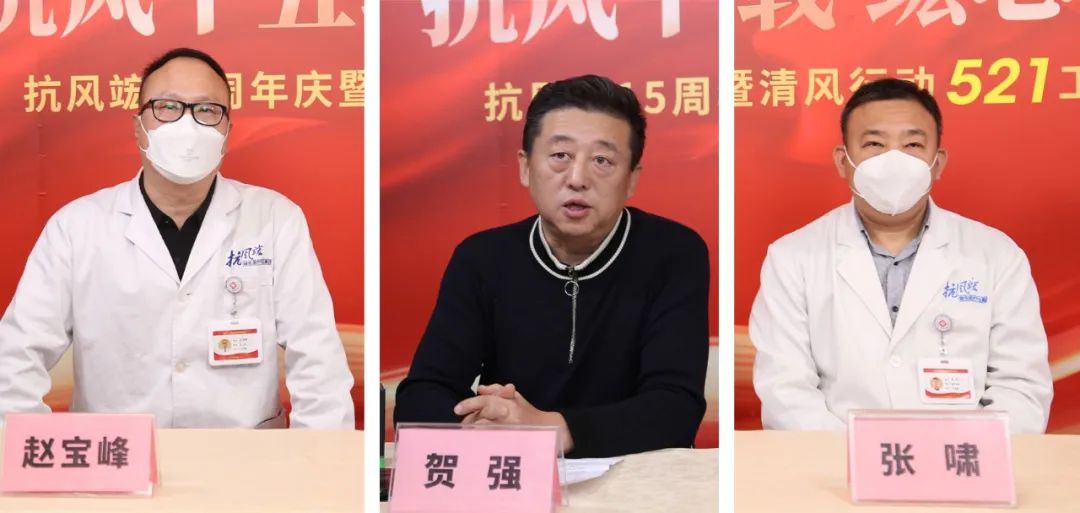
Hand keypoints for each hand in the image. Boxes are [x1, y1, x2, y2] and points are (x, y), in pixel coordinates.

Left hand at [454, 383, 574, 452]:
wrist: (546, 428)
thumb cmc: (526, 412)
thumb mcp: (514, 397)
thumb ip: (496, 391)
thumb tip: (480, 389)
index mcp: (509, 403)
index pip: (486, 401)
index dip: (470, 404)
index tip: (457, 409)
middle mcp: (509, 417)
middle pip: (482, 417)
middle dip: (470, 421)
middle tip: (463, 426)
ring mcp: (510, 431)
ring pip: (485, 430)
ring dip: (474, 431)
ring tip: (468, 434)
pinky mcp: (510, 442)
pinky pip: (491, 441)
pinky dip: (482, 440)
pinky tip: (476, 442)